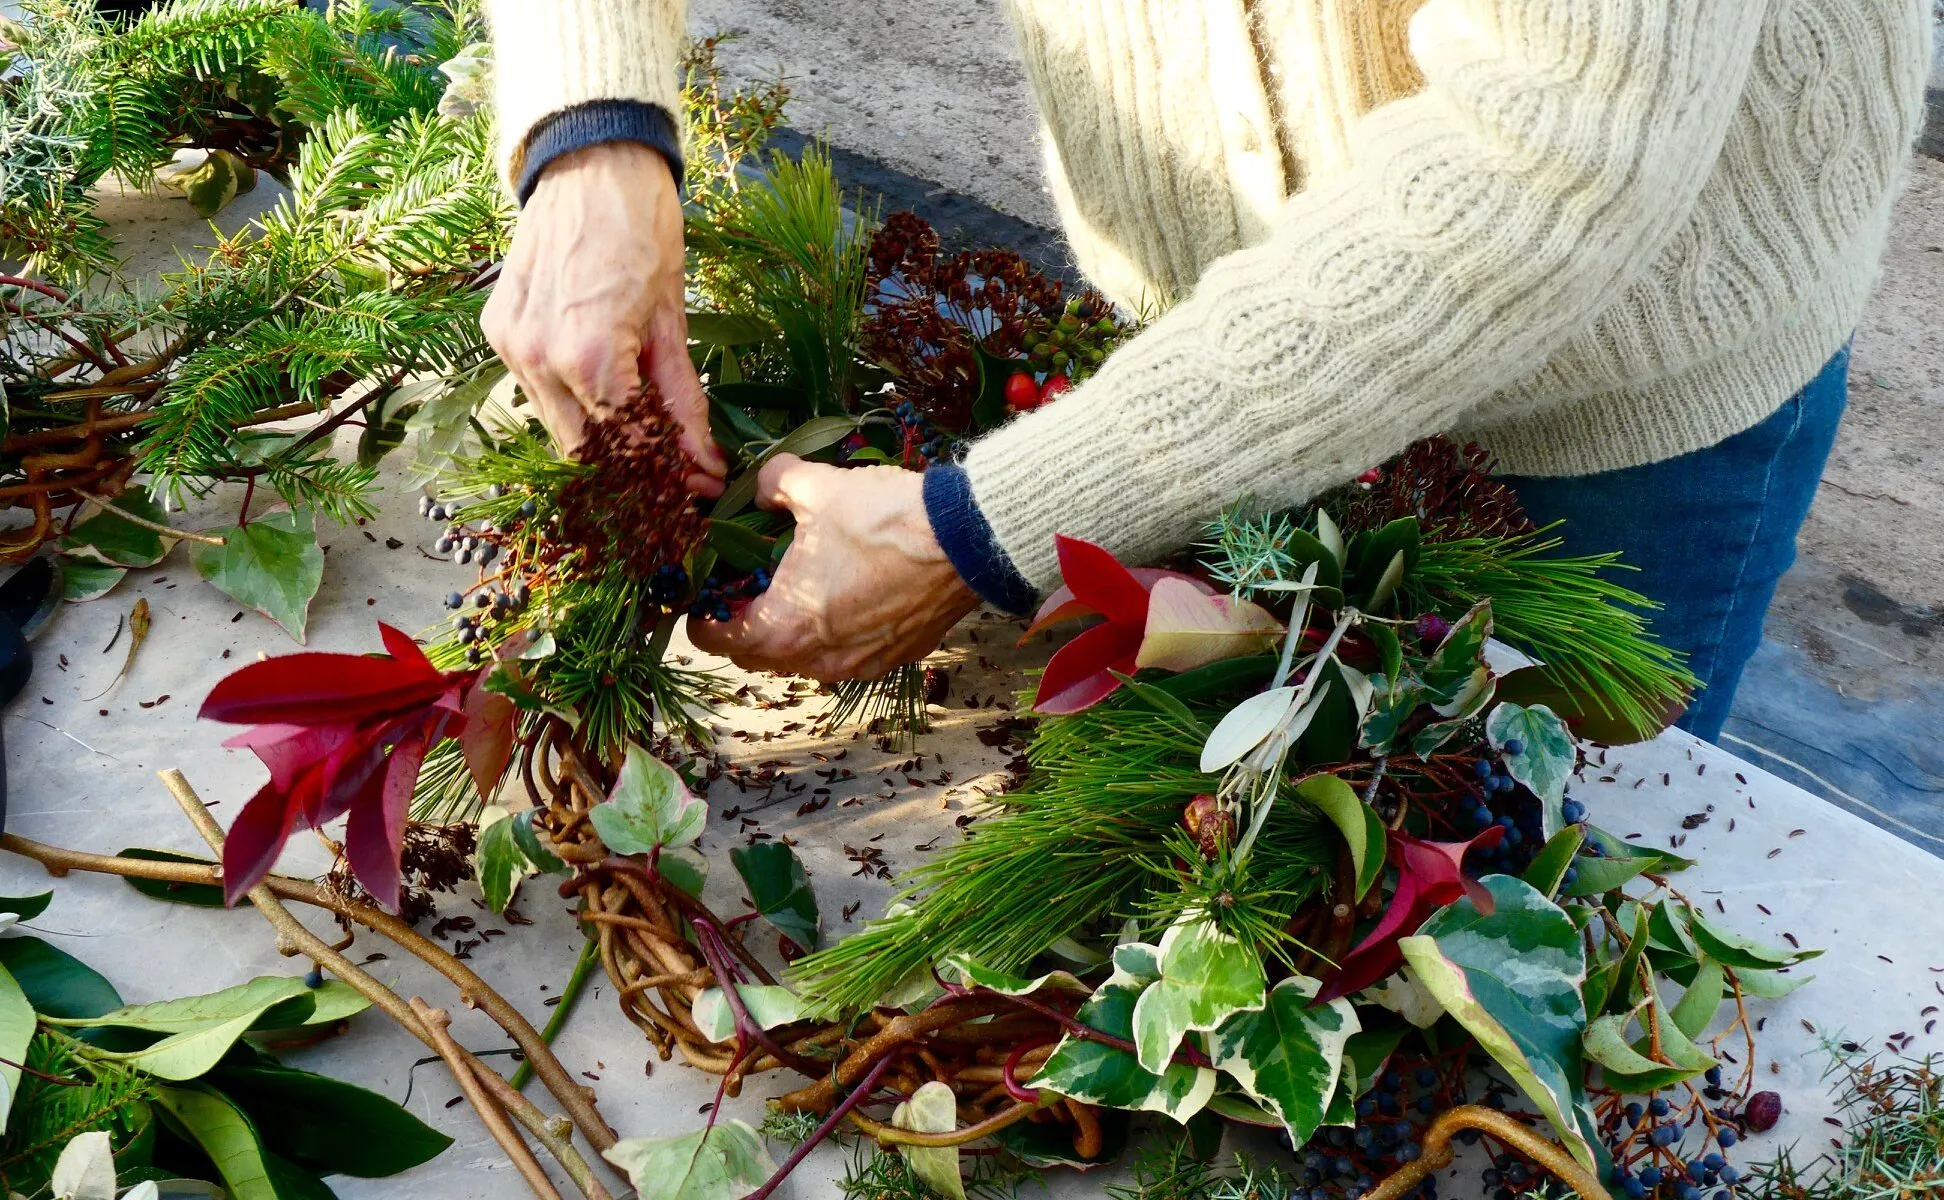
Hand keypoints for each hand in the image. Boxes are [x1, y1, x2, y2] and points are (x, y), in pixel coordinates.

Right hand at [481, 142, 724, 493]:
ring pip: (556, 426)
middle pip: (584, 451)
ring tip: (645, 438)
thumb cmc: (643, 228)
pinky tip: (605, 394)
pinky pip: (534, 390)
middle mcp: (537, 358)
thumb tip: (704, 468)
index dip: (665, 476)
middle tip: (674, 476)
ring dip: (599, 441)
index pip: (626, 447)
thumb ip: (684, 401)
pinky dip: (571, 403)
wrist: (591, 161)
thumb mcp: (674, 320)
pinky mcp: (497, 329)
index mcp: (587, 356)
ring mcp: (509, 345)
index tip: (697, 490)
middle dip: (630, 472)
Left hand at [687, 456, 979, 681]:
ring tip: (802, 590)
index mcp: (783, 627)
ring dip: (793, 633)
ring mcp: (861, 666)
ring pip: (805, 660)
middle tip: (749, 587)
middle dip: (746, 626)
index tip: (706, 595)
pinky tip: (850, 595)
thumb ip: (771, 485)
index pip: (716, 641)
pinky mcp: (897, 659)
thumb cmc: (882, 517)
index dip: (702, 616)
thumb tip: (762, 489)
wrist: (967, 539)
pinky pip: (849, 656)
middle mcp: (818, 660)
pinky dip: (838, 634)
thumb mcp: (813, 486)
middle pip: (758, 657)